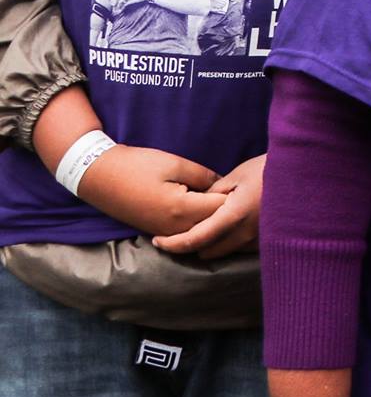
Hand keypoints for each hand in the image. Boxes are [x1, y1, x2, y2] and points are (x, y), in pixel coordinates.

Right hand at [76, 144, 226, 237]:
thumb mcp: (175, 164)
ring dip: (214, 217)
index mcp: (181, 209)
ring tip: (224, 197)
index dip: (236, 196)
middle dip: (228, 208)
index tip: (245, 182)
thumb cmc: (137, 165)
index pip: (222, 209)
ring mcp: (164, 232)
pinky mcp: (157, 231)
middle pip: (214, 224)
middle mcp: (174, 227)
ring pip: (200, 231)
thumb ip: (204, 176)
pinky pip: (186, 231)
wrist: (98, 176)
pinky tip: (204, 205)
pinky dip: (199, 221)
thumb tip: (224, 185)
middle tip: (240, 190)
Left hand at [155, 153, 263, 257]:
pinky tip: (228, 231)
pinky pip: (242, 250)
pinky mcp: (269, 240)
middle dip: (192, 245)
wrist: (304, 173)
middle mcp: (245, 233)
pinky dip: (230, 244)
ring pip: (225, 253)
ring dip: (211, 245)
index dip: (173, 244)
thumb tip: (197, 206)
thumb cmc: (270, 169)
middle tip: (180, 232)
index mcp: (233, 215)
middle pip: (207, 252)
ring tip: (204, 230)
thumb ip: (215, 194)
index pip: (195, 239)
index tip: (158, 241)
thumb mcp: (238, 174)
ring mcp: (259, 239)